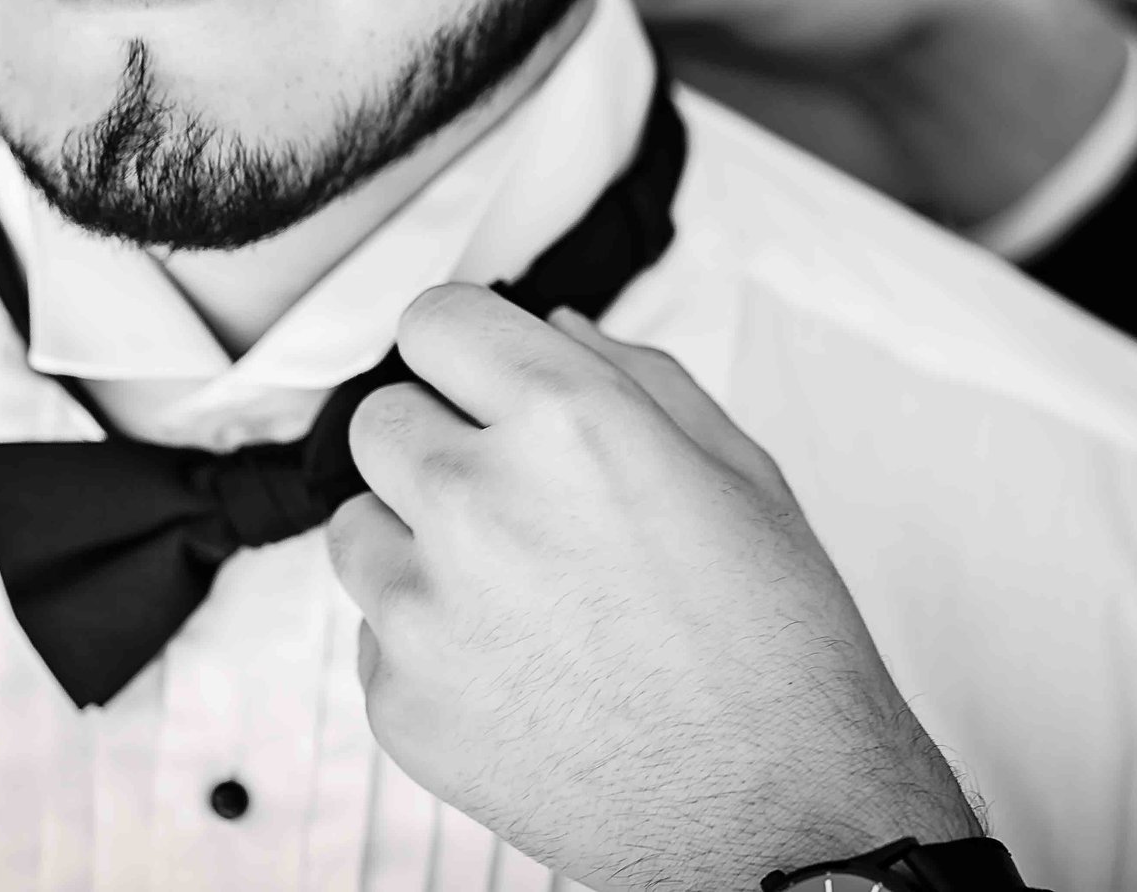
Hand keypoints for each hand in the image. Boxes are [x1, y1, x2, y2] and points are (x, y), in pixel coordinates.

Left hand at [328, 285, 978, 891]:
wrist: (780, 813)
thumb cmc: (776, 651)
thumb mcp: (739, 472)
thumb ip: (635, 377)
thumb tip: (556, 332)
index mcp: (568, 422)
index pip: (433, 322)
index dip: (461, 349)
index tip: (473, 375)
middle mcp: (478, 501)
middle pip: (377, 419)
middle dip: (436, 441)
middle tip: (509, 494)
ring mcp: (425, 609)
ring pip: (356, 526)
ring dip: (414, 541)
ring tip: (513, 589)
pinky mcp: (401, 703)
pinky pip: (371, 634)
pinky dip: (424, 643)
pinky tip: (514, 664)